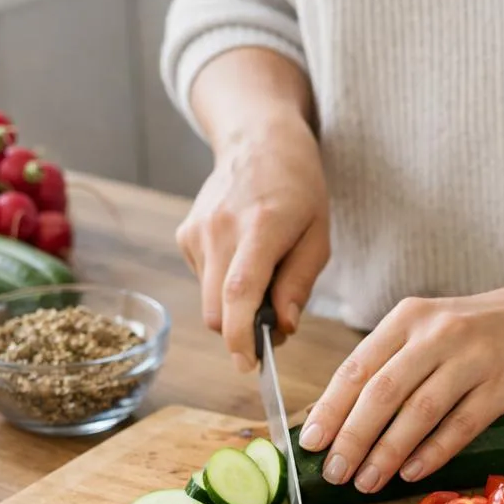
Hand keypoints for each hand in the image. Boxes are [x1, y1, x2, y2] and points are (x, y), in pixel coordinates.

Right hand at [175, 113, 328, 372]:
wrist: (258, 140)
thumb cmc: (298, 189)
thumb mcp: (318, 236)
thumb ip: (299, 284)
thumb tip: (282, 327)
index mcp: (260, 227)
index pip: (239, 292)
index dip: (240, 335)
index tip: (248, 364)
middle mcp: (220, 229)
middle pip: (217, 310)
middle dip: (241, 332)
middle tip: (273, 326)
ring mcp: (196, 231)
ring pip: (208, 301)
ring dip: (234, 307)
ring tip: (263, 277)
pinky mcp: (185, 235)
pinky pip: (203, 281)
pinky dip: (223, 286)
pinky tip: (242, 257)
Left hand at [298, 283, 503, 492]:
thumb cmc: (479, 329)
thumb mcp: (429, 327)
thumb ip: (391, 362)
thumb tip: (341, 418)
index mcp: (409, 318)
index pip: (358, 366)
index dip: (330, 407)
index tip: (309, 443)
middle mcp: (437, 334)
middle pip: (382, 390)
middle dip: (352, 436)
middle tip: (333, 472)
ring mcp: (473, 359)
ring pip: (419, 411)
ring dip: (387, 452)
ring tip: (365, 481)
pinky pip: (462, 424)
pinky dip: (433, 452)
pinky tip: (411, 473)